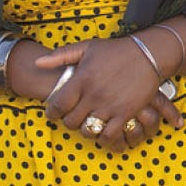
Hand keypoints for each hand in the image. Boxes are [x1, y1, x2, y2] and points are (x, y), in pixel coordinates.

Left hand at [39, 38, 183, 151]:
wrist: (148, 54)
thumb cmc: (116, 50)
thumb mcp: (87, 47)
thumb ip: (61, 55)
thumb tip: (37, 63)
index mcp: (81, 79)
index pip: (57, 105)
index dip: (52, 113)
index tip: (54, 113)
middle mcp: (93, 95)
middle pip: (71, 121)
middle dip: (69, 122)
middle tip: (73, 117)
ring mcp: (110, 106)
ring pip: (88, 130)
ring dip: (86, 130)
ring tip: (88, 123)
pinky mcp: (125, 113)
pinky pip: (109, 134)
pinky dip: (105, 137)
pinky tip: (105, 130)